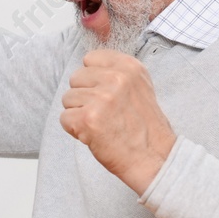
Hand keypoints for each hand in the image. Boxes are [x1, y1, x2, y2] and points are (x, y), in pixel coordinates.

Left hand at [59, 50, 176, 193]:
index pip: (90, 58)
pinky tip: (95, 135)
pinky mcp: (88, 119)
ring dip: (79, 114)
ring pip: (67, 99)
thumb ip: (115, 73)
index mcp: (129, 67)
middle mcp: (116, 79)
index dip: (93, 79)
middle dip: (84, 97)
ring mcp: (101, 99)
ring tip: (102, 125)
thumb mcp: (138, 87)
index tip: (106, 94)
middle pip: (75, 78)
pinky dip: (75, 130)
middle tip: (105, 114)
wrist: (154, 159)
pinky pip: (64, 118)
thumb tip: (87, 65)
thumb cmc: (144, 128)